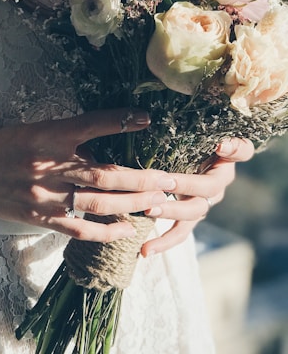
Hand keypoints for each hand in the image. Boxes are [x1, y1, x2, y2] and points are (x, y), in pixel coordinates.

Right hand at [0, 108, 180, 242]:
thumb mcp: (29, 131)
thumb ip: (63, 139)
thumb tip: (103, 146)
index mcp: (45, 136)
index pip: (91, 125)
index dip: (122, 121)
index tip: (148, 119)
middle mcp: (48, 166)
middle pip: (106, 175)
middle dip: (143, 179)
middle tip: (172, 180)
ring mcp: (43, 196)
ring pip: (98, 204)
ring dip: (132, 205)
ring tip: (158, 203)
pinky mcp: (38, 218)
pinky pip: (77, 228)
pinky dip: (105, 232)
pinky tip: (126, 230)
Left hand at [140, 137, 254, 256]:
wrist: (167, 167)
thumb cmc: (176, 146)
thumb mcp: (184, 138)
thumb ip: (190, 136)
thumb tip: (205, 139)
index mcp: (223, 159)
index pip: (241, 150)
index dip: (233, 149)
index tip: (220, 146)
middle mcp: (217, 181)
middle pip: (209, 186)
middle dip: (186, 185)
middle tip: (164, 183)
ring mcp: (204, 201)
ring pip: (194, 211)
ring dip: (171, 211)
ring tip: (149, 210)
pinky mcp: (188, 218)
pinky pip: (179, 233)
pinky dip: (163, 242)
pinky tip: (145, 250)